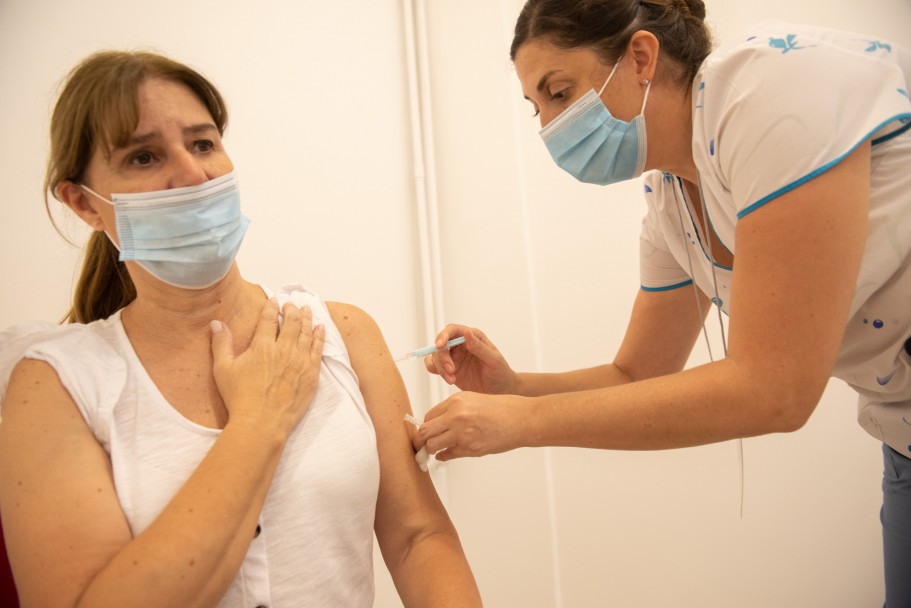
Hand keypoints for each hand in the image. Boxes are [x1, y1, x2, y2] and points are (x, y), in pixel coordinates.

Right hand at [210, 299, 324, 434]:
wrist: (262, 423)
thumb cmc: (240, 398)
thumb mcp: (223, 369)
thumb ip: (221, 344)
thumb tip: (217, 323)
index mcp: (262, 346)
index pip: (269, 319)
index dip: (271, 307)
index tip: (273, 300)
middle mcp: (284, 349)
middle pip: (292, 321)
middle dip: (291, 309)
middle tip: (291, 304)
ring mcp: (300, 361)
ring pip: (307, 332)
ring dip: (307, 318)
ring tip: (307, 310)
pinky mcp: (312, 374)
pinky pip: (318, 350)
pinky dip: (320, 336)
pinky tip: (321, 329)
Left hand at [414, 391, 526, 460]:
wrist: (522, 419)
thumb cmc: (503, 408)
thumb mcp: (474, 399)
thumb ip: (454, 410)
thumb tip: (438, 423)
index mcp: (457, 400)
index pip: (429, 415)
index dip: (425, 425)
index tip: (424, 431)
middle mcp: (456, 416)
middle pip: (425, 432)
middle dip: (421, 440)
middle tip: (420, 445)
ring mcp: (463, 433)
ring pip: (433, 446)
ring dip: (432, 450)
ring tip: (435, 450)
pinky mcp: (471, 449)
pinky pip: (448, 455)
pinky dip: (444, 456)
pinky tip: (446, 454)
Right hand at [423, 324, 516, 393]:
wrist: (500, 391)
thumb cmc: (500, 373)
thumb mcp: (493, 360)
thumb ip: (479, 347)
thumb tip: (467, 333)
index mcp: (473, 337)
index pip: (453, 330)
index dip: (443, 336)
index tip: (440, 346)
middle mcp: (461, 345)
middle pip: (441, 344)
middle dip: (442, 357)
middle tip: (451, 370)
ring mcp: (454, 357)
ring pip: (436, 356)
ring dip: (440, 367)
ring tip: (452, 380)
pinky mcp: (449, 369)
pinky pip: (434, 366)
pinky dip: (437, 372)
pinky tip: (450, 380)